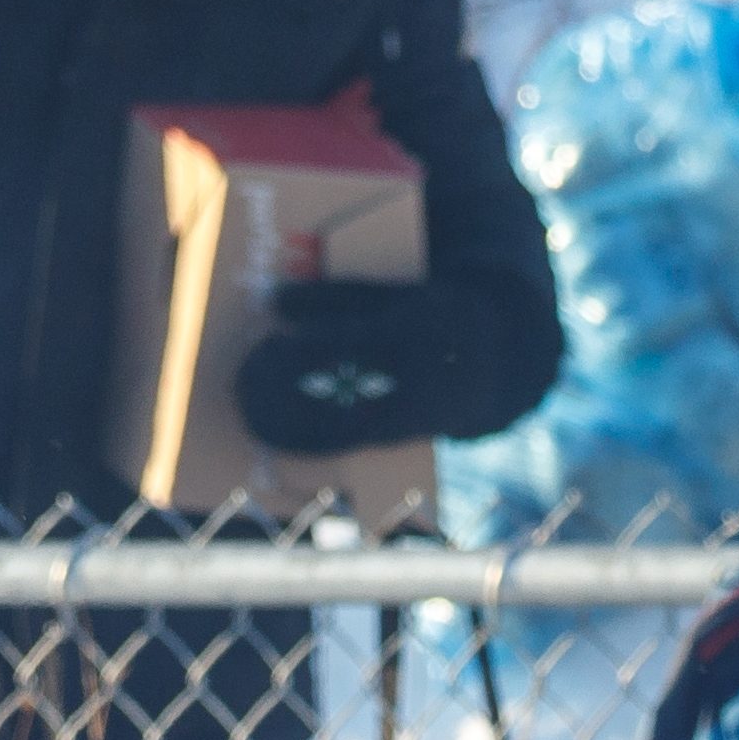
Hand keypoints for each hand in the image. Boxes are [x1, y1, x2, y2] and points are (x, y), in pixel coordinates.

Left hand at [242, 278, 472, 452]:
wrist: (496, 358)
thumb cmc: (432, 313)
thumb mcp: (393, 292)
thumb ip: (335, 296)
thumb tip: (273, 299)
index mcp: (404, 336)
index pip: (333, 349)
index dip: (289, 354)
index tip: (262, 344)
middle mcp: (402, 383)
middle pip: (322, 399)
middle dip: (275, 395)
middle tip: (242, 380)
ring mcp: (400, 419)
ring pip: (326, 432)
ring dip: (279, 424)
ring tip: (248, 408)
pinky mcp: (393, 440)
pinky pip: (338, 447)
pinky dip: (300, 440)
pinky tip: (271, 430)